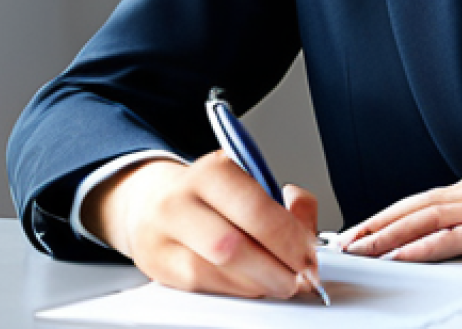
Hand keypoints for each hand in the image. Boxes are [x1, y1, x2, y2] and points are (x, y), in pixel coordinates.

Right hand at [82, 152, 320, 298]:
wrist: (152, 203)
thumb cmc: (211, 194)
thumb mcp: (248, 179)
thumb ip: (286, 202)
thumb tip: (307, 229)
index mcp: (211, 171)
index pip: (255, 209)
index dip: (288, 238)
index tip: (309, 254)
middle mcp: (180, 202)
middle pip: (232, 246)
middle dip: (275, 268)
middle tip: (301, 277)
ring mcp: (163, 237)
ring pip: (216, 273)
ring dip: (258, 284)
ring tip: (282, 282)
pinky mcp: (158, 269)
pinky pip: (204, 287)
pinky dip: (237, 290)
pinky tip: (254, 284)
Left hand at [339, 168, 461, 262]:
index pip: (423, 200)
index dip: (388, 215)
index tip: (362, 231)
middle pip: (414, 205)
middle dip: (375, 224)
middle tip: (345, 241)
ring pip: (425, 218)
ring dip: (387, 235)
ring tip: (359, 249)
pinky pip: (453, 237)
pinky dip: (422, 246)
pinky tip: (402, 257)